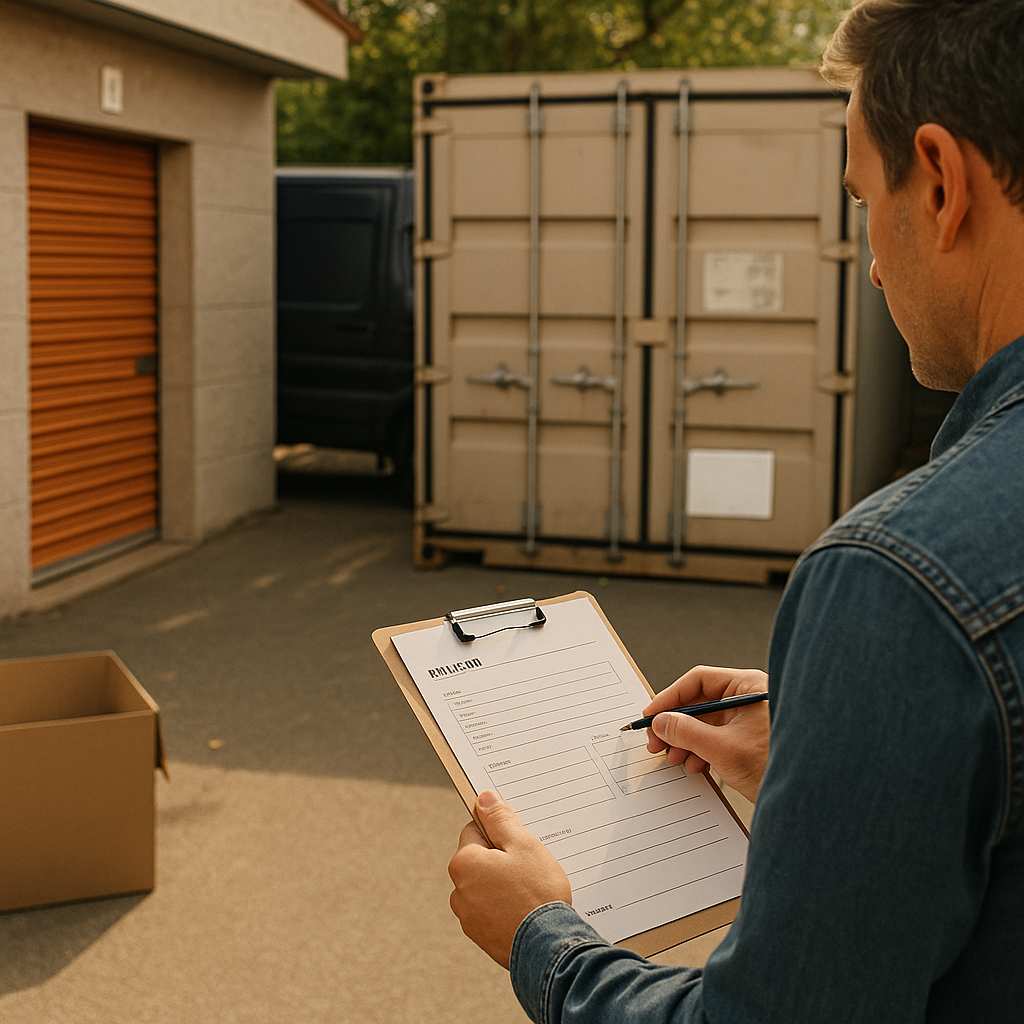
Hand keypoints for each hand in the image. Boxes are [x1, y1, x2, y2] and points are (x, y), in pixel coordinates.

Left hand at [448, 790, 571, 968]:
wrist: (548, 947)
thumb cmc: (536, 894)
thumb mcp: (522, 844)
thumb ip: (500, 819)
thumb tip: (484, 799)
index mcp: (464, 864)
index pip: (474, 831)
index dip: (498, 833)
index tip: (516, 842)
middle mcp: (459, 891)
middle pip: (480, 861)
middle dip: (501, 861)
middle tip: (528, 868)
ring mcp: (469, 917)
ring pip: (486, 887)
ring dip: (503, 885)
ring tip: (529, 893)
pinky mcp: (482, 937)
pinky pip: (492, 910)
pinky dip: (505, 907)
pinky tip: (526, 911)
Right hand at [644, 666, 770, 802]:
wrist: (805, 799)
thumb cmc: (776, 765)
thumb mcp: (722, 748)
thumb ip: (686, 732)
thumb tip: (661, 722)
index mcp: (747, 687)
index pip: (698, 681)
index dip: (670, 697)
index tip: (652, 714)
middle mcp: (747, 698)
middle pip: (699, 702)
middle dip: (676, 724)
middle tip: (656, 740)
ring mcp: (748, 720)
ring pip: (705, 723)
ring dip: (685, 741)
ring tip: (674, 758)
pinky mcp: (748, 740)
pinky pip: (715, 737)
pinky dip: (700, 750)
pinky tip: (695, 764)